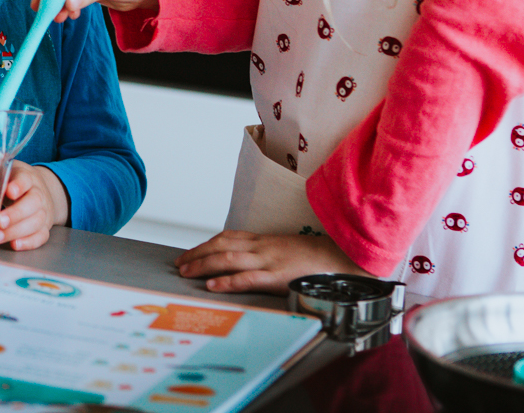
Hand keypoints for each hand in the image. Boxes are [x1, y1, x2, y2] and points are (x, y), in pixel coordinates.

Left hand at [0, 161, 69, 249]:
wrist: (38, 190)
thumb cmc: (13, 182)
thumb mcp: (1, 172)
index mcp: (26, 177)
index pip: (25, 179)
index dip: (19, 185)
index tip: (9, 191)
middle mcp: (38, 193)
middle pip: (33, 202)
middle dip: (16, 213)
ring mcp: (43, 212)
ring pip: (36, 221)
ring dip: (17, 231)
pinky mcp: (44, 227)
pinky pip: (41, 236)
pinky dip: (29, 242)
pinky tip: (15, 244)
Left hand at [176, 230, 371, 294]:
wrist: (343, 259)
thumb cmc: (317, 258)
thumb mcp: (288, 250)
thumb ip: (268, 254)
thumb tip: (249, 264)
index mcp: (266, 241)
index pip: (228, 237)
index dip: (206, 244)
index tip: (191, 252)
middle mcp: (263, 247)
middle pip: (222, 245)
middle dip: (197, 254)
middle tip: (179, 264)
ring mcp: (270, 261)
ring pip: (228, 259)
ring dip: (203, 265)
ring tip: (186, 273)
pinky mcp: (278, 277)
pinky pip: (247, 278)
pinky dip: (227, 282)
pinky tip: (212, 286)